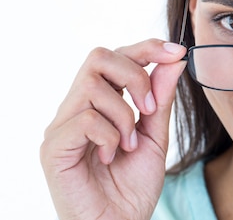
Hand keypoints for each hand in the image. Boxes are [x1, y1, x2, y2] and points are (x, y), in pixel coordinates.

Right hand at [40, 39, 186, 219]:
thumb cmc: (132, 185)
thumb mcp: (155, 136)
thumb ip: (160, 99)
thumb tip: (174, 60)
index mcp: (101, 102)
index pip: (117, 56)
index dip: (147, 48)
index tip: (177, 52)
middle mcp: (76, 107)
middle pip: (99, 57)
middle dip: (135, 75)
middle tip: (149, 109)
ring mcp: (62, 126)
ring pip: (94, 86)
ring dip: (124, 114)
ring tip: (129, 143)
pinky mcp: (53, 147)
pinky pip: (85, 118)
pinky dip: (110, 135)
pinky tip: (112, 156)